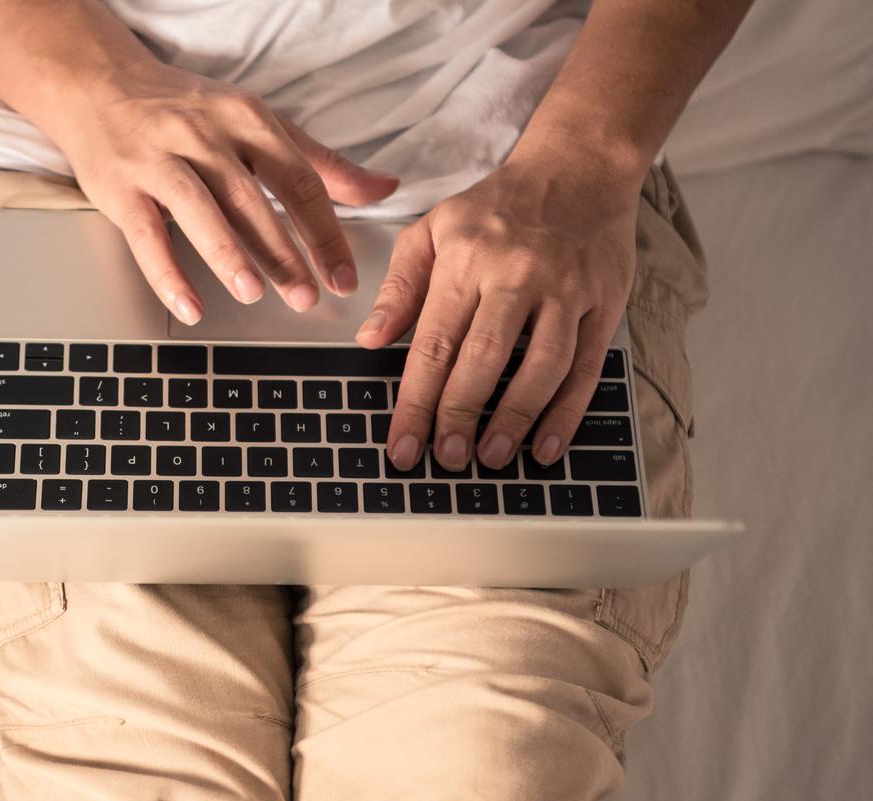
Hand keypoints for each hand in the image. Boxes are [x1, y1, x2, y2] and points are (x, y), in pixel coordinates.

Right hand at [42, 61, 399, 323]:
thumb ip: (318, 161)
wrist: (99, 84)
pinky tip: (190, 307)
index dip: (325, 232)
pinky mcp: (121, 187)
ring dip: (228, 255)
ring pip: (200, 211)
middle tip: (308, 296)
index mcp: (247, 119)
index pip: (299, 179)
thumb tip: (383, 188)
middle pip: (252, 199)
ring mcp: (159, 160)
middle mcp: (204, 136)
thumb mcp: (256, 123)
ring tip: (254, 293)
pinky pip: (147, 236)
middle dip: (284, 252)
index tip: (344, 276)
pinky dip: (168, 275)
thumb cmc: (184, 110)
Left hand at [355, 149, 642, 471]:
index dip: (416, 400)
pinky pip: (586, 367)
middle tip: (445, 458)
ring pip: (541, 367)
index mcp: (467, 261)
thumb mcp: (433, 229)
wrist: (577, 167)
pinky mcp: (603, 303)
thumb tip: (370, 339)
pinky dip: (567, 412)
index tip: (403, 443)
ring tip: (490, 457)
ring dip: (515, 420)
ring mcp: (565, 290)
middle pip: (484, 359)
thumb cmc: (497, 207)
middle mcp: (517, 276)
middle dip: (460, 416)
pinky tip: (547, 444)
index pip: (435, 343)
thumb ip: (400, 286)